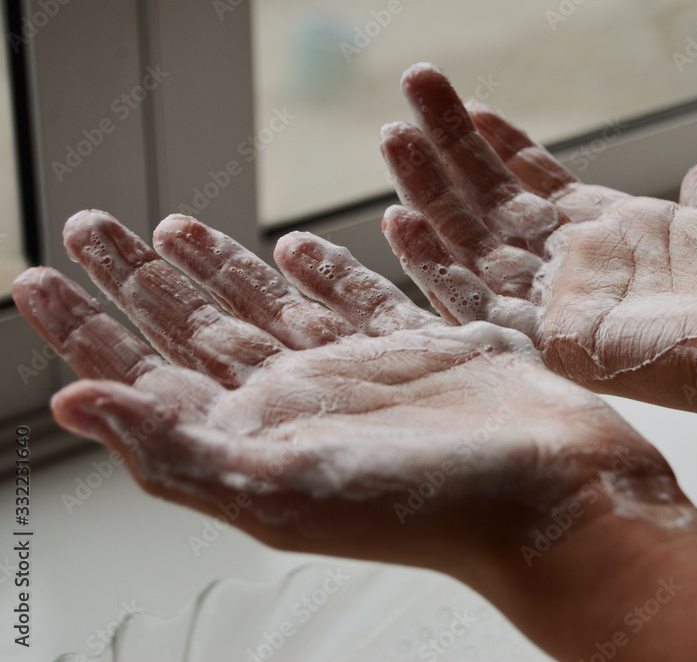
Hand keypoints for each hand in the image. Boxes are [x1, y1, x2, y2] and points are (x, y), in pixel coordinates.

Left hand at [12, 211, 678, 574]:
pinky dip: (318, 268)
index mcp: (251, 440)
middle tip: (93, 226)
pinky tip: (293, 245)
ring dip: (213, 264)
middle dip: (137, 280)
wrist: (549, 492)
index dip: (83, 329)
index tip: (36, 278)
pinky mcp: (408, 347)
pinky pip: (350, 297)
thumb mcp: (280, 490)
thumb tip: (78, 404)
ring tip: (169, 224)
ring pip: (262, 307)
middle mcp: (294, 406)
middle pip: (192, 330)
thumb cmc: (429, 505)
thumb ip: (174, 450)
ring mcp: (351, 374)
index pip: (141, 376)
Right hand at [380, 64, 696, 439]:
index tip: (469, 106)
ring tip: (391, 138)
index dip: (505, 149)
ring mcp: (569, 308)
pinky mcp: (562, 345)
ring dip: (432, 196)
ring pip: (478, 248)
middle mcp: (588, 271)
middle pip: (499, 207)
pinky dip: (437, 270)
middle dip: (452, 151)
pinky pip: (480, 308)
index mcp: (628, 234)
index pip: (546, 188)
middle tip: (408, 96)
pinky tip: (400, 225)